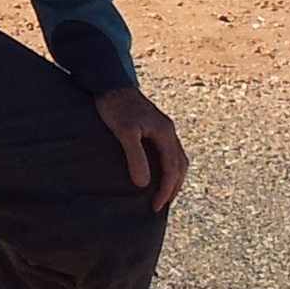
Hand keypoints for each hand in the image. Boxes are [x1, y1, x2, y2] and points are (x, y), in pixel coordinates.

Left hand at [93, 84, 186, 212]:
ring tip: (163, 193)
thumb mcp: (124, 132)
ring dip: (173, 178)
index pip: (172, 169)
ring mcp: (162, 128)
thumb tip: (143, 184)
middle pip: (180, 165)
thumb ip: (136, 157)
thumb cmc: (115, 106)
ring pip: (177, 158)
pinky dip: (167, 166)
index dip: (166, 190)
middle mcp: (168, 131)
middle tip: (161, 205)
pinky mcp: (154, 127)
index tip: (156, 207)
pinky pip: (168, 151)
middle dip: (173, 187)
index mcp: (165, 133)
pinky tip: (156, 172)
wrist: (109, 82)